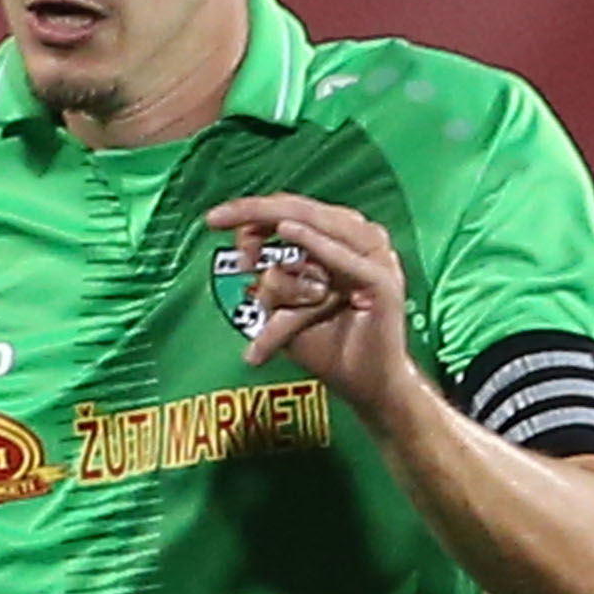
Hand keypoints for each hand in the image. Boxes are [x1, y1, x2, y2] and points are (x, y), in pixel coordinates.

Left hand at [201, 191, 425, 422]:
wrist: (364, 384)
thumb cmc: (328, 346)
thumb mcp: (285, 312)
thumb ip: (270, 284)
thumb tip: (246, 259)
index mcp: (338, 240)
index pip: (292, 209)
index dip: (252, 210)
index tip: (214, 221)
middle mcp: (358, 239)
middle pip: (300, 209)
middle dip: (253, 213)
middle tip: (214, 220)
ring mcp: (373, 256)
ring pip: (313, 233)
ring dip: (277, 255)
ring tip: (248, 261)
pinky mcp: (380, 279)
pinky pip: (341, 257)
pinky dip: (314, 243)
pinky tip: (287, 231)